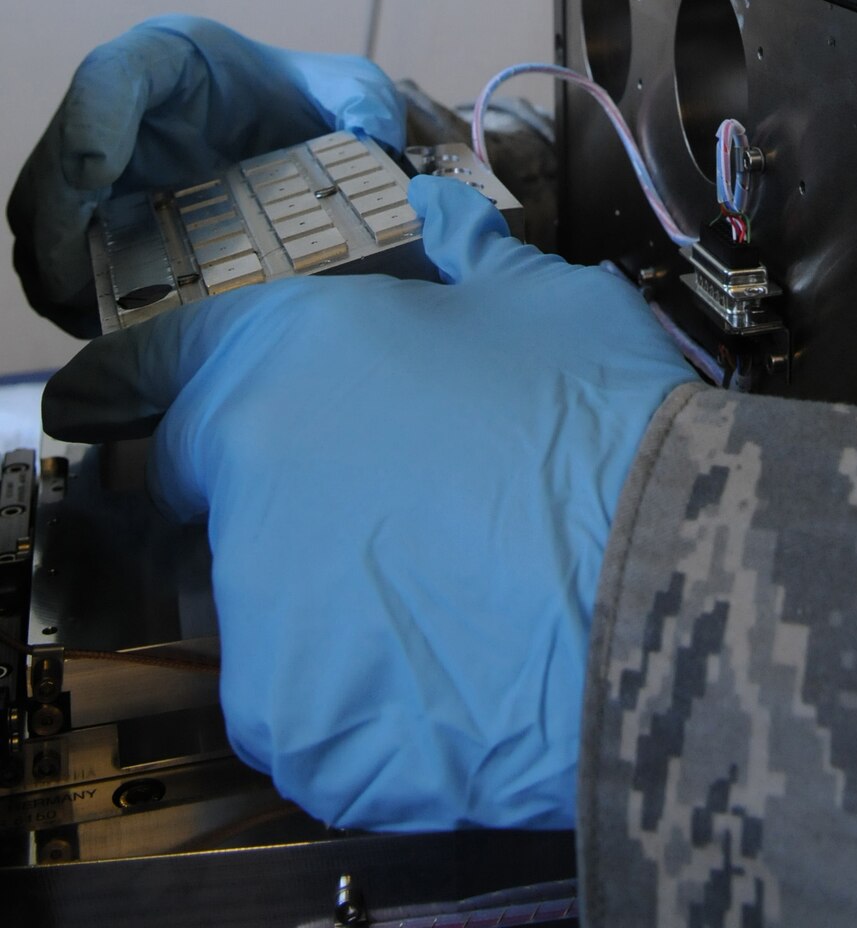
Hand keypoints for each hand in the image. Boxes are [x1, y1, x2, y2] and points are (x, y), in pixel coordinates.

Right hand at [9, 16, 404, 332]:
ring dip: (55, 267)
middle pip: (54, 161)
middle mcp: (118, 111)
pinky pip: (59, 258)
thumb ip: (362, 103)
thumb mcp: (348, 88)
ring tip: (86, 315)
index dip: (91, 120)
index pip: (112, 75)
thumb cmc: (307, 100)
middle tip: (74, 281)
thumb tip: (371, 142)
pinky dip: (72, 292)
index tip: (95, 173)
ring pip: (41, 217)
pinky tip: (106, 326)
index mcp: (170, 59)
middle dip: (55, 221)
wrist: (290, 132)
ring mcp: (98, 167)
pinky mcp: (97, 217)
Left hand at [43, 179, 696, 831]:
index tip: (111, 399)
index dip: (146, 377)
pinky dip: (362, 697)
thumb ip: (463, 254)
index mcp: (284, 361)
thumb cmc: (598, 421)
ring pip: (266, 605)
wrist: (665, 576)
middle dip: (277, 492)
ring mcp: (261, 615)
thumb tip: (434, 212)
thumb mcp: (541, 298)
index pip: (162, 364)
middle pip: (218, 491)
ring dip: (330, 598)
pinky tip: (450, 668)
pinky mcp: (296, 724)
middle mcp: (245, 482)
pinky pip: (307, 707)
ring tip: (448, 593)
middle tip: (383, 505)